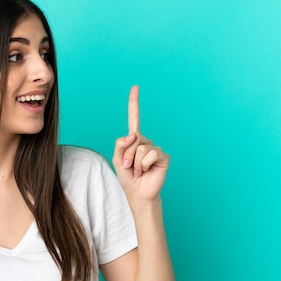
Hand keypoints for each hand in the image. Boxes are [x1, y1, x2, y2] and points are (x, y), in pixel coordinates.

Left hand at [112, 85, 168, 202]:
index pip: (134, 119)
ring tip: (138, 171)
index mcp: (134, 140)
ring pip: (141, 148)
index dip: (134, 103)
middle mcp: (145, 141)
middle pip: (133, 139)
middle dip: (127, 155)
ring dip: (135, 163)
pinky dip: (144, 164)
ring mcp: (155, 148)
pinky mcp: (163, 156)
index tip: (135, 87)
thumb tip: (133, 134)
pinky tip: (146, 171)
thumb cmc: (128, 178)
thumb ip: (120, 145)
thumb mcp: (117, 160)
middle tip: (129, 167)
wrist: (138, 193)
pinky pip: (151, 154)